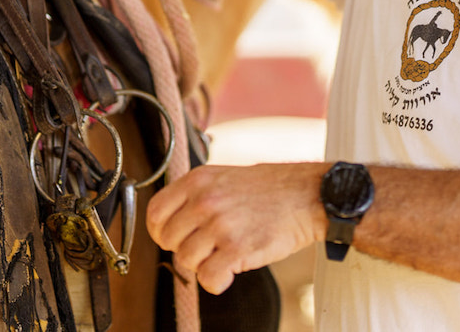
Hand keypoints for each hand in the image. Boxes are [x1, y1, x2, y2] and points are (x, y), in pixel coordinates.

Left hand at [146, 162, 327, 293]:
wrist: (304, 195)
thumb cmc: (266, 189)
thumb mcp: (221, 177)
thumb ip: (193, 196)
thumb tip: (168, 223)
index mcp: (197, 180)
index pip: (155, 212)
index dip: (160, 231)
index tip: (173, 238)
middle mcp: (205, 200)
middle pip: (168, 240)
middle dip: (183, 248)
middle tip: (205, 246)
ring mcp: (220, 225)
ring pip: (186, 260)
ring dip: (202, 263)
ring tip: (223, 252)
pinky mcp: (238, 249)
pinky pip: (207, 278)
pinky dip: (216, 281)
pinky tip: (229, 270)